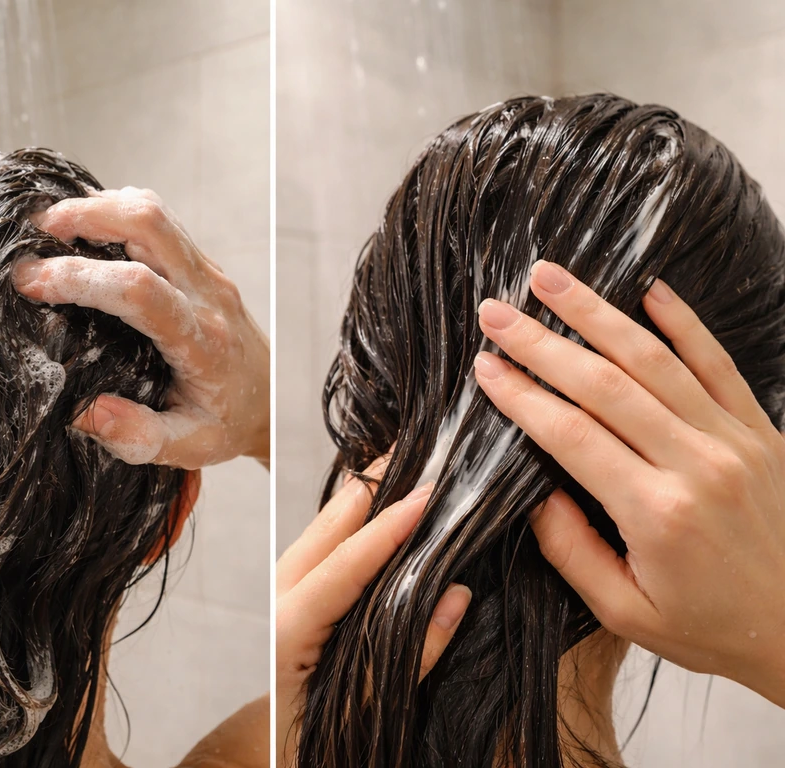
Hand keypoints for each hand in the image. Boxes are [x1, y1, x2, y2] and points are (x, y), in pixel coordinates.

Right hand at [13, 187, 269, 469]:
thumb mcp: (185, 446)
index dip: (81, 277)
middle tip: (35, 232)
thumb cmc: (226, 424)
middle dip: (86, 216)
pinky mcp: (203, 265)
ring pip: (156, 212)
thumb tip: (82, 410)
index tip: (31, 283)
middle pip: (150, 225)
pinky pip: (162, 220)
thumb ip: (135, 435)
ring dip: (100, 207)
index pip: (139, 290)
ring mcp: (209, 273)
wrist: (271, 402)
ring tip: (52, 226)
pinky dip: (118, 211)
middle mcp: (209, 296)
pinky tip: (87, 228)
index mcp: (202, 342)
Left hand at [275, 457, 471, 767]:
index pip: (346, 563)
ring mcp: (280, 593)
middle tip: (422, 448)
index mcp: (288, 629)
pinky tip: (383, 506)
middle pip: (327, 526)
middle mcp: (277, 598)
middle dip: (375, 484)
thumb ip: (409, 657)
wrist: (270, 761)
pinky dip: (354, 519)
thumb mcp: (361, 714)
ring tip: (409, 465)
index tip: (428, 492)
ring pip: (322, 528)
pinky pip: (321, 544)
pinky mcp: (290, 597)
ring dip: (366, 496)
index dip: (390, 526)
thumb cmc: (306, 743)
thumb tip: (456, 596)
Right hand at [474, 259, 784, 706]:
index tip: (485, 365)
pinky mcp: (760, 432)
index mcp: (656, 513)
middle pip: (604, 384)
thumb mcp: (624, 613)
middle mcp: (696, 464)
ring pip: (654, 359)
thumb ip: (571, 550)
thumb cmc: (710, 626)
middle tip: (496, 311)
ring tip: (551, 279)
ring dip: (597, 314)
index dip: (522, 395)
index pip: (571, 434)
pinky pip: (718, 363)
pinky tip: (650, 288)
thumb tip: (535, 490)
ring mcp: (734, 441)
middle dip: (542, 343)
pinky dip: (684, 322)